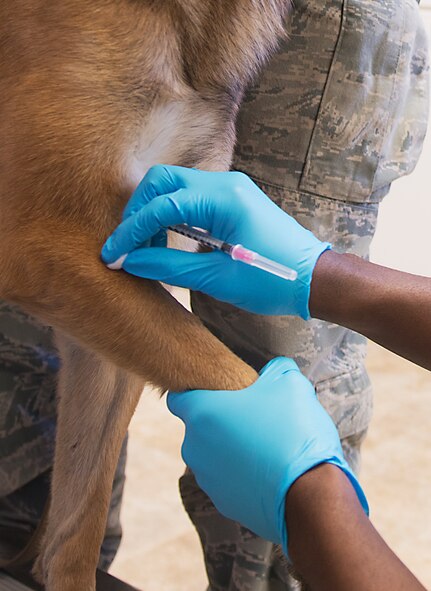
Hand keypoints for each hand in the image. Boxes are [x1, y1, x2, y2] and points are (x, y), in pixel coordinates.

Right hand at [101, 165, 330, 318]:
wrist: (313, 279)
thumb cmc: (272, 281)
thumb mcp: (217, 279)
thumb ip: (169, 266)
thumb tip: (130, 262)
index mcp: (225, 198)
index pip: (162, 204)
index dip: (132, 231)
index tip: (112, 255)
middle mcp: (226, 184)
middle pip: (163, 182)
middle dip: (137, 212)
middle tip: (126, 247)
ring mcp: (230, 188)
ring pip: (174, 187)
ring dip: (152, 214)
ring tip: (145, 251)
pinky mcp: (231, 200)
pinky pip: (190, 198)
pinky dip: (171, 216)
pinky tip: (165, 242)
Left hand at [167, 357, 368, 555]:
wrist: (310, 495)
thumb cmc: (293, 433)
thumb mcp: (289, 383)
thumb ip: (272, 372)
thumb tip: (273, 373)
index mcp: (202, 412)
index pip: (178, 397)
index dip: (196, 391)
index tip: (217, 391)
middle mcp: (194, 445)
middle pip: (201, 426)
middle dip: (224, 420)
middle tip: (256, 416)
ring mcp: (206, 477)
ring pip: (214, 454)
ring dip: (234, 447)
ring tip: (268, 445)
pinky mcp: (222, 502)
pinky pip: (228, 479)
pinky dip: (243, 474)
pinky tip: (270, 470)